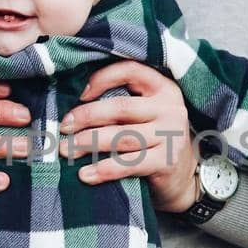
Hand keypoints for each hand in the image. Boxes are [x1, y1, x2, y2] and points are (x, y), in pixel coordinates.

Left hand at [57, 60, 197, 212]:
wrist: (183, 177)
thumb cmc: (154, 139)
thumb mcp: (146, 114)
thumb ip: (122, 103)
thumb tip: (74, 103)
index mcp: (163, 88)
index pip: (131, 71)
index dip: (102, 78)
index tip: (79, 94)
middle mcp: (170, 108)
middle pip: (120, 107)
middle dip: (87, 116)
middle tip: (63, 126)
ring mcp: (170, 135)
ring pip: (121, 136)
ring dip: (89, 143)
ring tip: (66, 150)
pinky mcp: (166, 162)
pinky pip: (129, 164)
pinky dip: (104, 169)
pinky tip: (85, 174)